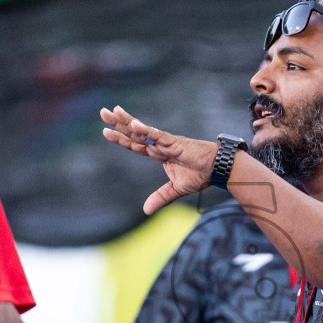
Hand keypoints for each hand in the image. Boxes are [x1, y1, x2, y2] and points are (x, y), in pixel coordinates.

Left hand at [99, 106, 219, 214]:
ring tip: (113, 112)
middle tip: (103, 112)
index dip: (121, 139)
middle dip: (118, 123)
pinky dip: (146, 131)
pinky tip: (134, 124)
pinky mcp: (175, 143)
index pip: (136, 145)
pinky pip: (158, 136)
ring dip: (128, 122)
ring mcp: (166, 143)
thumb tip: (146, 210)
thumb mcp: (176, 190)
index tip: (106, 131)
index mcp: (159, 154)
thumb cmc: (201, 175)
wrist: (219, 170)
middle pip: (135, 134)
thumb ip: (160, 197)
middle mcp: (160, 146)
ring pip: (143, 132)